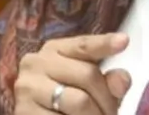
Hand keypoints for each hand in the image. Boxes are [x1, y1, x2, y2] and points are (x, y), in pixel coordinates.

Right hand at [13, 33, 131, 113]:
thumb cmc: (67, 102)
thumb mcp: (91, 89)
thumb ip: (108, 82)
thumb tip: (122, 79)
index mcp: (54, 49)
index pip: (83, 45)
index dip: (104, 44)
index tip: (124, 41)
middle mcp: (37, 62)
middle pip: (88, 75)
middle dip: (107, 100)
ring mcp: (28, 87)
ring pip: (79, 101)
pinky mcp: (24, 111)